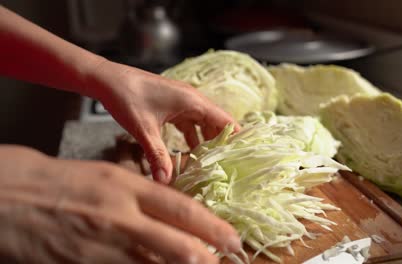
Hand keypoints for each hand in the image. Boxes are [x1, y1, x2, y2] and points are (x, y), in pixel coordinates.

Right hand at [0, 145, 239, 263]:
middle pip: (177, 244)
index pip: (182, 209)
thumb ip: (143, 196)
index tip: (233, 238)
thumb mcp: (110, 177)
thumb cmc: (65, 181)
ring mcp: (103, 246)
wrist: (13, 196)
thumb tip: (176, 214)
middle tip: (227, 260)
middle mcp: (121, 218)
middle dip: (208, 256)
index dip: (213, 227)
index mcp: (128, 188)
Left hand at [86, 60, 238, 183]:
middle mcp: (192, 100)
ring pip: (204, 124)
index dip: (236, 138)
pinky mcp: (173, 105)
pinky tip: (189, 153)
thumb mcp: (144, 129)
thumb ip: (157, 156)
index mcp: (193, 101)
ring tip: (210, 164)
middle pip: (217, 124)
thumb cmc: (126, 97)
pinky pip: (190, 123)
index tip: (242, 158)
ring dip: (206, 142)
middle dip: (221, 145)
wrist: (107, 79)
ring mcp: (183, 102)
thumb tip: (166, 181)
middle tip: (226, 168)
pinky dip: (192, 137)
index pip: (225, 121)